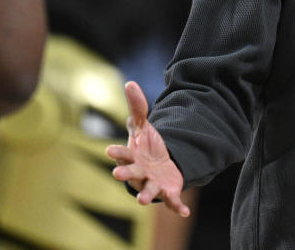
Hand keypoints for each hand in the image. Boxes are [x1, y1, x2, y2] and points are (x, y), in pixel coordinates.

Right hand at [105, 81, 190, 215]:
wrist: (161, 165)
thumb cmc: (146, 147)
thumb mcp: (143, 126)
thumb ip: (137, 108)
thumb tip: (130, 83)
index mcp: (132, 157)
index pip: (121, 154)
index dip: (116, 152)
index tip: (109, 151)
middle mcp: (139, 173)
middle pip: (130, 174)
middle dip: (125, 174)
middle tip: (116, 174)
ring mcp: (153, 183)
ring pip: (147, 191)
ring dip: (144, 195)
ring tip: (141, 200)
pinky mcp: (168, 192)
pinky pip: (172, 201)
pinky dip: (177, 206)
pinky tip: (185, 212)